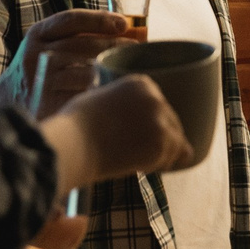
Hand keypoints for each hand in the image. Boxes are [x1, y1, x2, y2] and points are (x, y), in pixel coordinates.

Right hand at [9, 9, 134, 113]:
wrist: (11, 98)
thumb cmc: (42, 67)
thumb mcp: (49, 44)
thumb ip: (77, 35)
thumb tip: (124, 28)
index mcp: (38, 33)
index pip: (71, 20)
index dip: (99, 19)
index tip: (123, 23)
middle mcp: (35, 53)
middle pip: (81, 45)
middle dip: (112, 45)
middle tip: (134, 48)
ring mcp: (40, 78)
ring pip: (82, 71)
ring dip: (109, 68)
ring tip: (129, 67)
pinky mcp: (46, 101)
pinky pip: (80, 94)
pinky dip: (99, 89)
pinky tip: (114, 87)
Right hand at [55, 73, 191, 178]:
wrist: (72, 144)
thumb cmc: (76, 126)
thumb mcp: (100, 100)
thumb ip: (121, 105)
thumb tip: (127, 119)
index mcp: (141, 84)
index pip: (159, 106)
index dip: (148, 125)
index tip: (132, 135)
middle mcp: (155, 98)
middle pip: (171, 122)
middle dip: (156, 139)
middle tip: (132, 151)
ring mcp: (160, 120)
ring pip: (176, 142)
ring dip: (160, 153)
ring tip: (133, 158)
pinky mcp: (162, 143)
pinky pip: (177, 157)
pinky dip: (162, 164)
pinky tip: (140, 164)